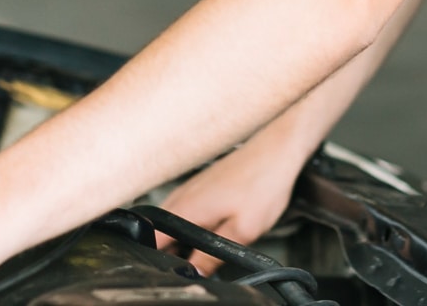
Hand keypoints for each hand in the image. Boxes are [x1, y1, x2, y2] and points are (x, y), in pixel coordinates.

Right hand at [155, 142, 304, 274]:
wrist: (275, 152)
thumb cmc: (263, 184)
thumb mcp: (243, 231)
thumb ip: (213, 256)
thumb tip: (195, 275)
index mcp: (186, 209)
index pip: (151, 238)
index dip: (156, 259)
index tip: (172, 271)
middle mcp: (181, 196)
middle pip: (159, 233)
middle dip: (171, 252)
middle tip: (196, 262)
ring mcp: (188, 189)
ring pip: (171, 222)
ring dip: (182, 238)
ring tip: (206, 247)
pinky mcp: (198, 186)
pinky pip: (183, 211)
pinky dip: (191, 225)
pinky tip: (213, 229)